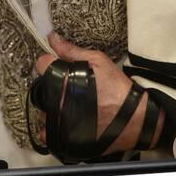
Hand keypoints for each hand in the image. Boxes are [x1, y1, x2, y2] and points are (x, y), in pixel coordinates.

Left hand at [35, 31, 164, 154]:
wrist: (134, 118)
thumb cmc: (117, 87)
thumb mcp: (97, 61)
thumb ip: (71, 50)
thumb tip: (52, 38)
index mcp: (64, 80)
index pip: (41, 64)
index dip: (48, 62)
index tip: (57, 65)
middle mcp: (58, 101)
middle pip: (41, 87)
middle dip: (50, 83)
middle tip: (66, 85)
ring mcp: (60, 122)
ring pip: (42, 109)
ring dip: (49, 105)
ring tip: (67, 103)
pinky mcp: (65, 138)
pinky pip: (46, 133)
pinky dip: (49, 128)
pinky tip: (60, 121)